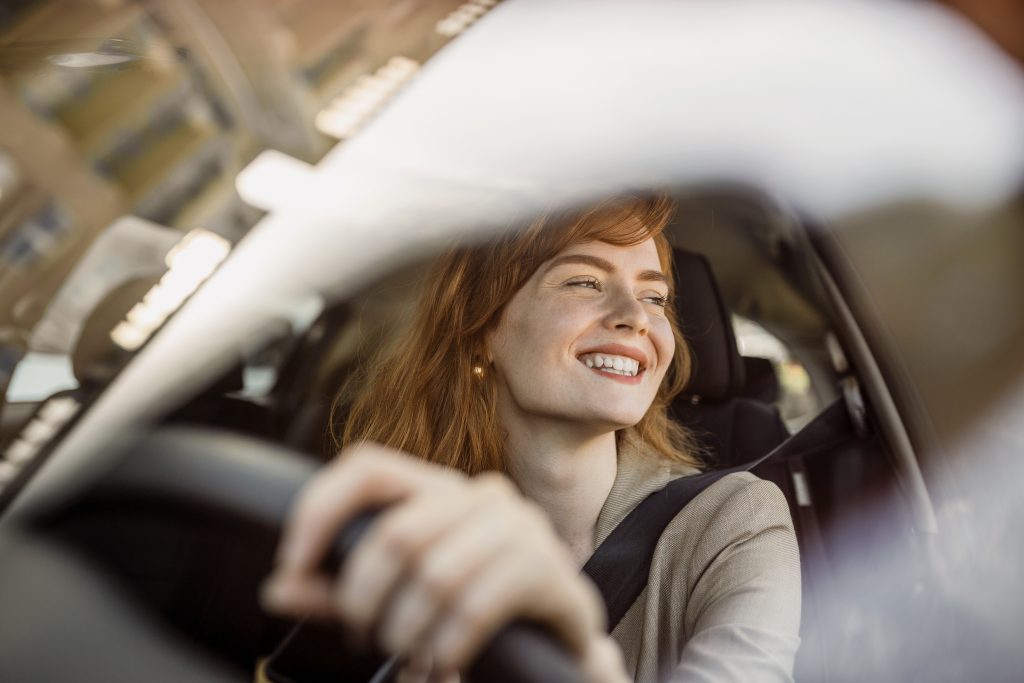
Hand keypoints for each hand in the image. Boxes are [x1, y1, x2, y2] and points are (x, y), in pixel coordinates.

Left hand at [261, 442, 627, 681]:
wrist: (556, 646)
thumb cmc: (471, 615)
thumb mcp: (397, 600)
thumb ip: (340, 593)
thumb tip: (279, 589)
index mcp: (438, 490)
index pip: (367, 467)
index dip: (319, 510)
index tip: (292, 566)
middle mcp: (481, 495)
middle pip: (396, 534)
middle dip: (363, 599)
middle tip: (363, 637)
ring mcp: (521, 527)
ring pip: (435, 574)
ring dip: (407, 632)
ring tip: (408, 657)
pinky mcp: (548, 570)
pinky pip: (477, 606)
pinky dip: (447, 646)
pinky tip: (444, 664)